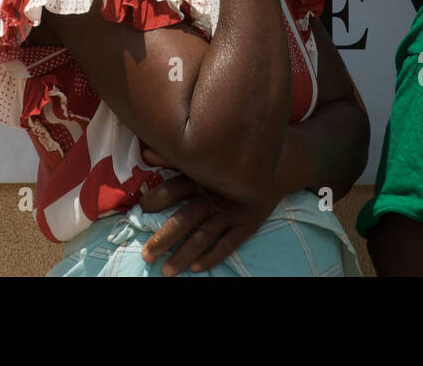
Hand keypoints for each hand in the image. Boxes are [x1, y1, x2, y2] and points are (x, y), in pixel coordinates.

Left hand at [136, 145, 282, 274]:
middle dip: (165, 238)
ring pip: (204, 237)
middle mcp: (215, 196)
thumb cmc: (234, 159)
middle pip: (186, 219)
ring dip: (185, 255)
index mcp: (202, 177)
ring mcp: (232, 212)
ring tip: (167, 270)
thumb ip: (174, 155)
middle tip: (147, 255)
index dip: (156, 200)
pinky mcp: (248, 224)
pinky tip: (197, 268)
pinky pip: (229, 244)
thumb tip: (145, 151)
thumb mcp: (206, 154)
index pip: (173, 189)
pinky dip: (213, 256)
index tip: (141, 210)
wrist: (281, 163)